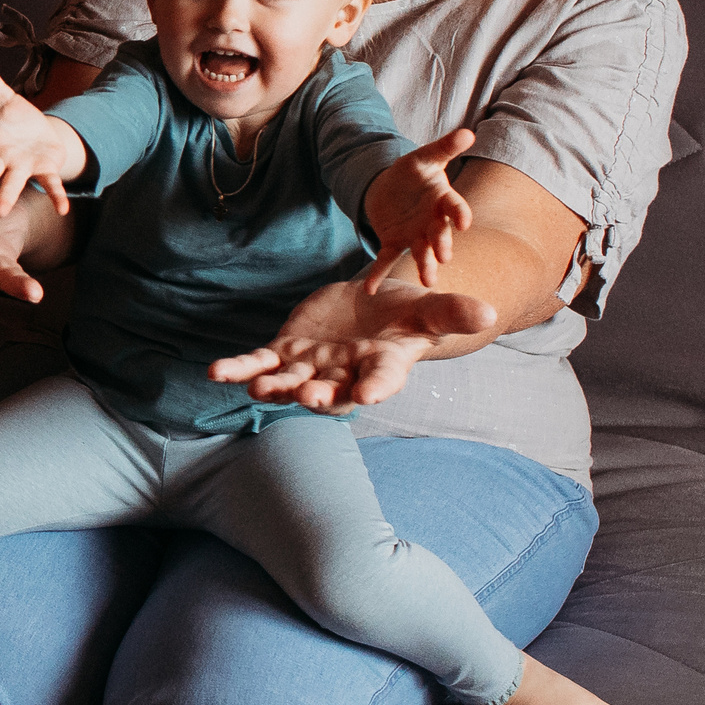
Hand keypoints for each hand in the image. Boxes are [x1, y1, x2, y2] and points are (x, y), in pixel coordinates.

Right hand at [0, 58, 80, 218]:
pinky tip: (63, 209)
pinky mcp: (43, 170)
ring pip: (13, 182)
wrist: (41, 136)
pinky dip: (56, 196)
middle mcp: (2, 158)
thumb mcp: (4, 97)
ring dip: (6, 197)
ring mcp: (22, 167)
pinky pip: (50, 184)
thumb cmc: (16, 120)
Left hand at [208, 276, 499, 410]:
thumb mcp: (430, 307)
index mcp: (382, 367)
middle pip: (330, 391)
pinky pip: (257, 364)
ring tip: (258, 389)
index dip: (375, 388)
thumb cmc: (406, 313)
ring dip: (273, 386)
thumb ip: (454, 312)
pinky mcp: (284, 353)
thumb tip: (490, 313)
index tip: (368, 395)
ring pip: (289, 382)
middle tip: (308, 396)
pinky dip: (237, 369)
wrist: (372, 308)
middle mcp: (344, 375)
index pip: (381, 380)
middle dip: (318, 395)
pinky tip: (214, 372)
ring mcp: (311, 367)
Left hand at [362, 128, 474, 289]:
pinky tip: (369, 289)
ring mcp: (414, 235)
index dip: (460, 214)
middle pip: (439, 234)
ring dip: (425, 265)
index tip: (465, 222)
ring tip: (428, 281)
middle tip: (444, 256)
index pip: (455, 208)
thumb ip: (444, 147)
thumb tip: (468, 132)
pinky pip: (386, 260)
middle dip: (442, 244)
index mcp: (443, 200)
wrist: (391, 187)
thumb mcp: (425, 157)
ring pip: (421, 252)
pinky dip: (378, 274)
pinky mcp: (394, 242)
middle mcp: (433, 222)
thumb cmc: (414, 172)